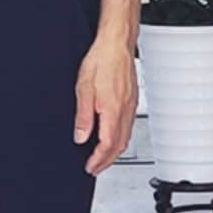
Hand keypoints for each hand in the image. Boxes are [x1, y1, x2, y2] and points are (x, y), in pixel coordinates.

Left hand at [75, 37, 139, 175]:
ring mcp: (130, 106)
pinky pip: (128, 127)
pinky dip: (120, 139)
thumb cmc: (101, 60)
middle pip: (119, 146)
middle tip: (95, 168)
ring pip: (126, 138)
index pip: (108, 145)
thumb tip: (81, 137)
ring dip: (114, 152)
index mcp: (113, 110)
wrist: (117, 44)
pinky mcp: (131, 100)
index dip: (98, 160)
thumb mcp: (84, 88)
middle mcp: (125, 110)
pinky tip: (112, 137)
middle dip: (107, 161)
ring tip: (102, 157)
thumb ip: (83, 116)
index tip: (90, 167)